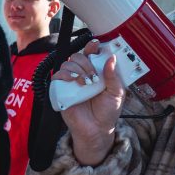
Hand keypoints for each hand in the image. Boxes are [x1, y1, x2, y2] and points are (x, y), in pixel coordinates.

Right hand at [53, 40, 123, 165]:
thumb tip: (112, 58)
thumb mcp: (116, 93)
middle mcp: (83, 74)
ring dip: (78, 69)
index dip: (92, 46)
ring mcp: (72, 82)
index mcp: (97, 72)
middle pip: (78, 56)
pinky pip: (57, 76)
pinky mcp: (61, 90)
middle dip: (86, 62)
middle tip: (94, 75)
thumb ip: (114, 76)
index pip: (91, 53)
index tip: (95, 45)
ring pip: (68, 63)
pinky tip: (75, 80)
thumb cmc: (107, 111)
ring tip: (87, 82)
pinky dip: (65, 74)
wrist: (97, 129)